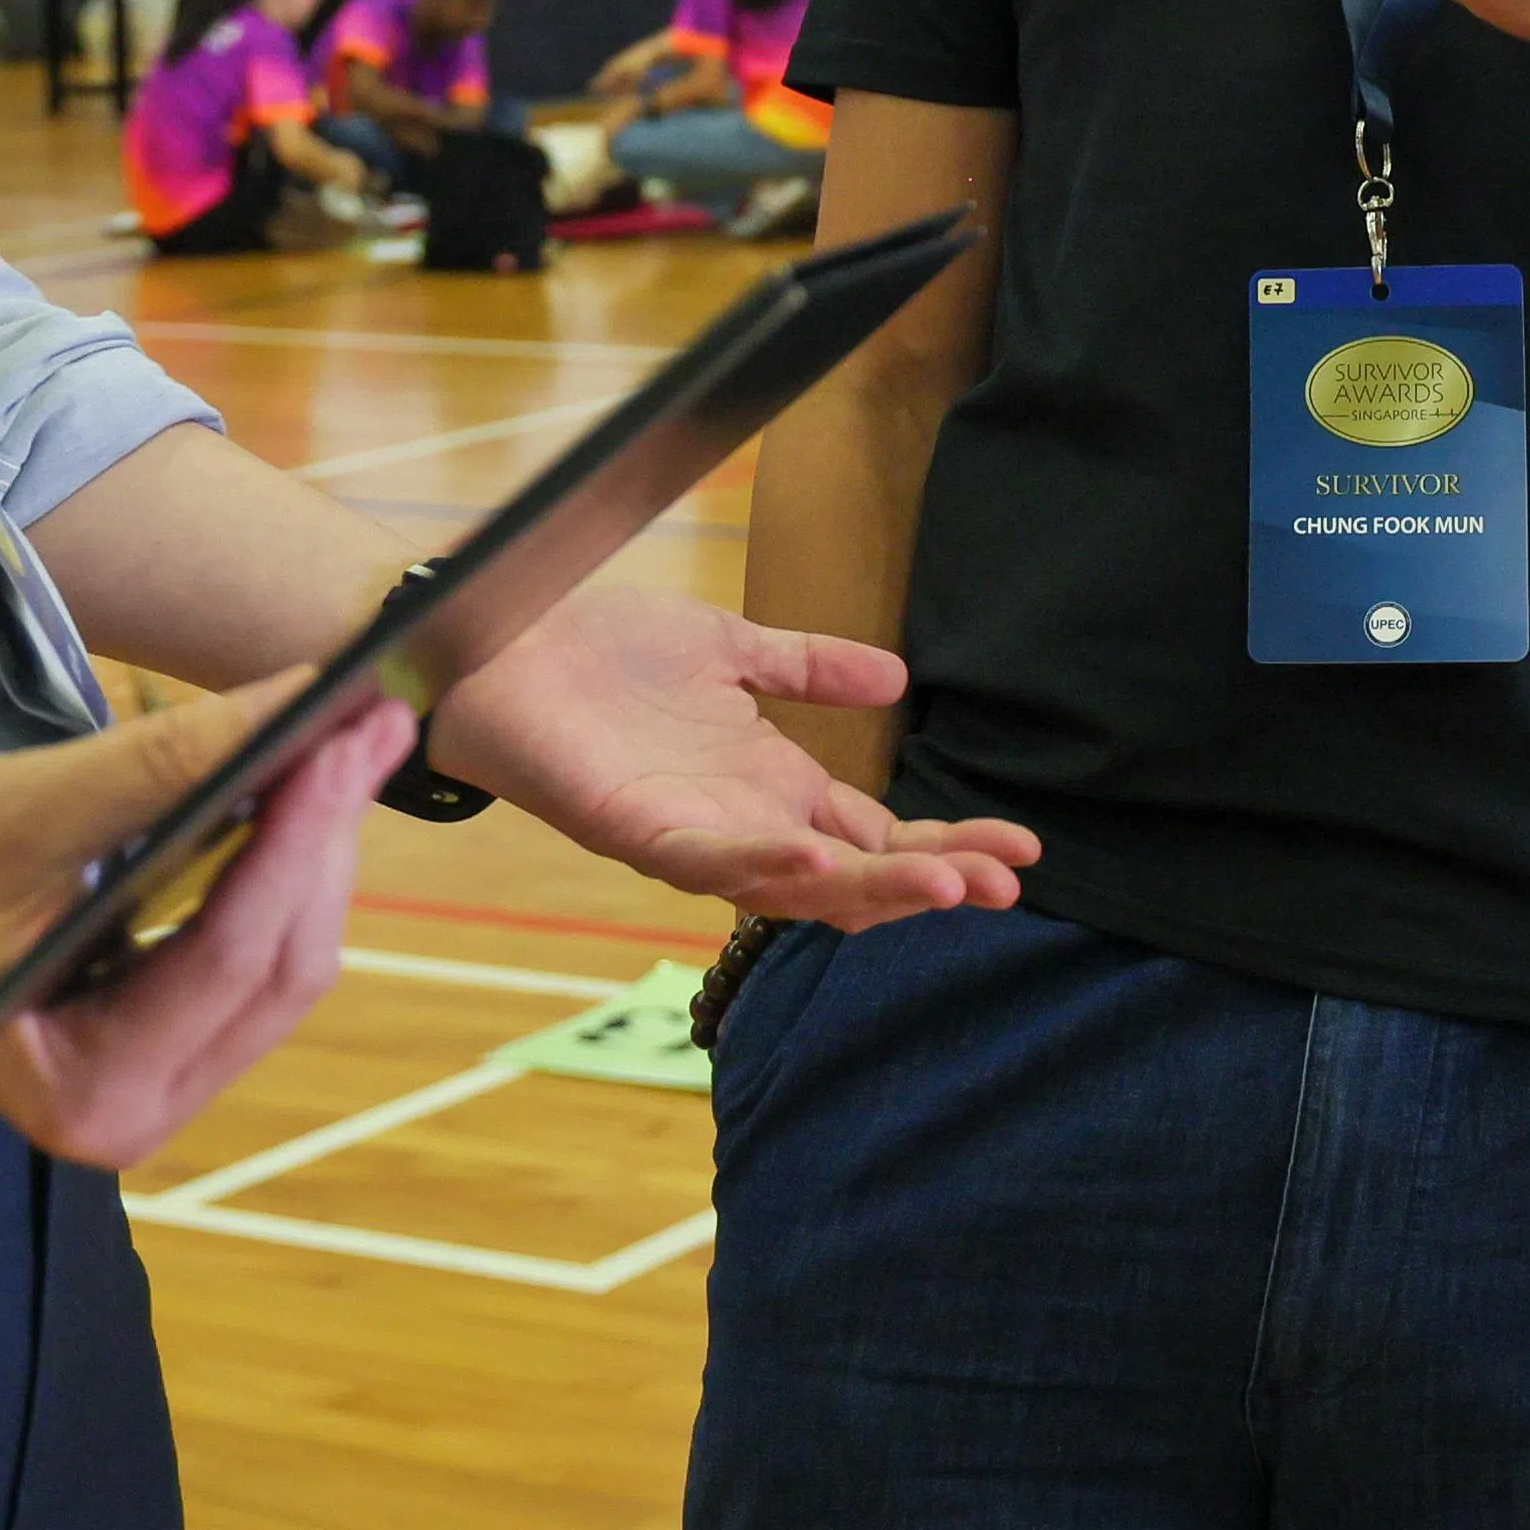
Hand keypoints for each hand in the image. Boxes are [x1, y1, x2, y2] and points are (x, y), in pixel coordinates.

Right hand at [0, 683, 414, 1169]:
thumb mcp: (14, 815)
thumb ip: (157, 769)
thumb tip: (295, 701)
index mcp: (89, 1092)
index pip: (233, 956)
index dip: (303, 836)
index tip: (354, 726)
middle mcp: (137, 1113)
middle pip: (280, 965)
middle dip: (327, 835)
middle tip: (374, 711)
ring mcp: (156, 1083)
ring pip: (281, 958)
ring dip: (316, 845)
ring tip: (355, 729)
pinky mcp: (160, 1038)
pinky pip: (250, 950)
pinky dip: (278, 865)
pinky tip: (301, 783)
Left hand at [424, 582, 1043, 925]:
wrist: (505, 641)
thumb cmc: (605, 650)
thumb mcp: (732, 649)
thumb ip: (810, 668)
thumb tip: (899, 681)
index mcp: (773, 785)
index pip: (880, 833)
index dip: (949, 845)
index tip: (1023, 849)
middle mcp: (744, 824)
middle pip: (856, 876)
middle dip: (931, 882)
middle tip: (1006, 885)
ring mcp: (694, 836)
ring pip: (797, 887)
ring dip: (870, 888)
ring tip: (943, 882)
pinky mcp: (638, 831)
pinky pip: (711, 861)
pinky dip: (768, 862)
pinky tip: (821, 854)